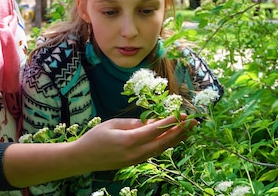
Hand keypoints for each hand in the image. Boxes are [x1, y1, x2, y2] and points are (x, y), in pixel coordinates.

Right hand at [72, 114, 196, 170]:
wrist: (83, 158)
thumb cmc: (95, 137)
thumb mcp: (112, 124)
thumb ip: (133, 123)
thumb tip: (151, 123)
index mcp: (129, 140)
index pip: (155, 130)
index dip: (170, 122)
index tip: (182, 114)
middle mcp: (136, 152)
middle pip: (164, 142)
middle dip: (180, 131)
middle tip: (194, 122)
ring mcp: (137, 159)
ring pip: (162, 149)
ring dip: (176, 139)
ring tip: (189, 130)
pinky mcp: (136, 162)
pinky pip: (155, 152)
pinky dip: (166, 144)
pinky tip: (173, 138)